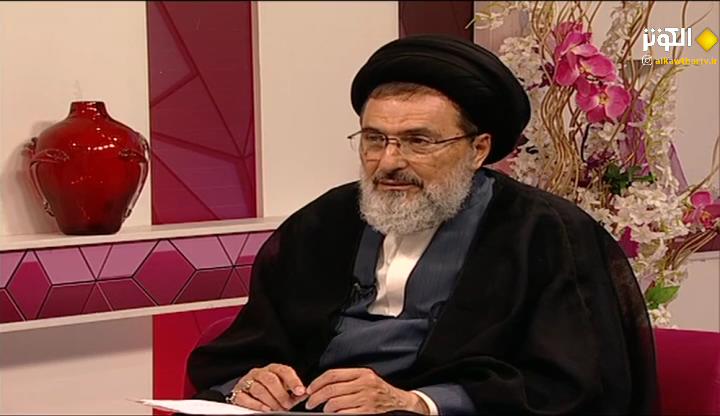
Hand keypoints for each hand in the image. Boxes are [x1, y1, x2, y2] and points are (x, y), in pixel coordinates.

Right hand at [229, 364, 306, 410]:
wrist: (247, 395)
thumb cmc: (269, 392)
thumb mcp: (283, 391)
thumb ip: (294, 393)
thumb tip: (306, 393)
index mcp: (273, 369)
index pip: (284, 371)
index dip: (293, 381)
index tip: (300, 391)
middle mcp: (260, 373)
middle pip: (270, 379)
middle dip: (281, 394)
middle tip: (287, 405)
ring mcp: (248, 381)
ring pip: (259, 389)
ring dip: (270, 401)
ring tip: (277, 409)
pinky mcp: (238, 392)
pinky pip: (246, 398)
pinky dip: (256, 404)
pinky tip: (265, 409)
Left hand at [305, 368, 429, 413]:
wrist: (398, 401)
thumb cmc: (378, 390)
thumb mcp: (366, 378)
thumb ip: (347, 378)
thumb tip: (322, 384)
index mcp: (361, 373)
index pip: (332, 374)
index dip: (317, 382)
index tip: (310, 389)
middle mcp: (364, 384)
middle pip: (331, 390)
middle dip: (315, 397)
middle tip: (310, 403)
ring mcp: (366, 398)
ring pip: (334, 403)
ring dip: (325, 408)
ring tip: (325, 410)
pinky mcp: (367, 411)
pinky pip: (343, 414)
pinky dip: (335, 415)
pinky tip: (335, 414)